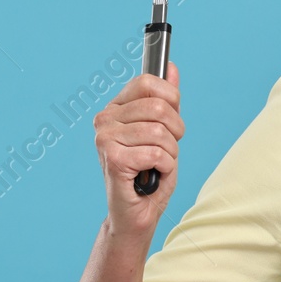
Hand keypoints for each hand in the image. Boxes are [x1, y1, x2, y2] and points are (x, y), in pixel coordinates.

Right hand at [95, 60, 183, 236]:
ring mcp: (105, 139)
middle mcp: (105, 120)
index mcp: (115, 109)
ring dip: (170, 154)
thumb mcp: (164, 132)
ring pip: (161, 133)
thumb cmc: (149, 173)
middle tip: (165, 150)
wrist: (136, 214)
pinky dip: (165, 168)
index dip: (171, 100)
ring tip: (156, 165)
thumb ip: (167, 101)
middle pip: (159, 108)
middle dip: (175, 132)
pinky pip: (157, 153)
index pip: (147, 82)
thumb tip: (171, 67)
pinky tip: (151, 175)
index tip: (170, 122)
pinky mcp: (113, 160)